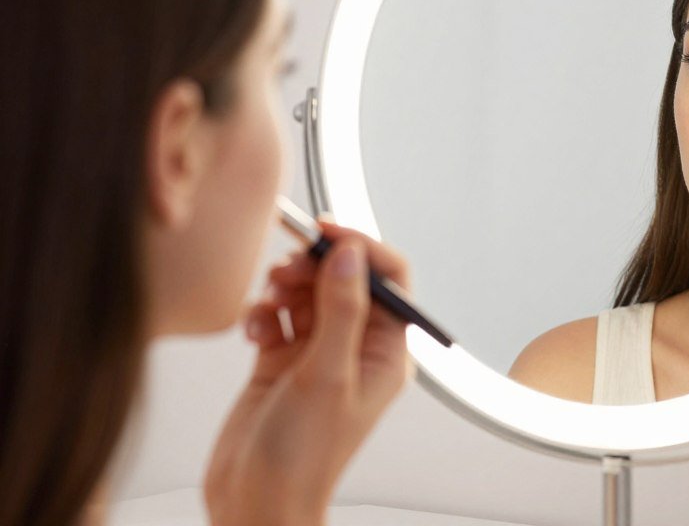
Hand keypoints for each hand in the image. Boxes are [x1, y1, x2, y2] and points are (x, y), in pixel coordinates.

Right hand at [203, 222, 410, 525]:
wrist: (254, 502)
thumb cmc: (302, 459)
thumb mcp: (327, 375)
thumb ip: (341, 310)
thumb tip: (352, 255)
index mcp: (386, 352)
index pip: (390, 279)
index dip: (362, 248)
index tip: (328, 232)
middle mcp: (356, 348)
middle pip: (344, 279)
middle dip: (316, 266)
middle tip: (289, 269)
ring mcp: (318, 352)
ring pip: (308, 292)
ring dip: (286, 287)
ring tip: (270, 300)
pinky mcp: (283, 360)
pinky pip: (278, 314)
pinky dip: (265, 312)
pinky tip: (256, 330)